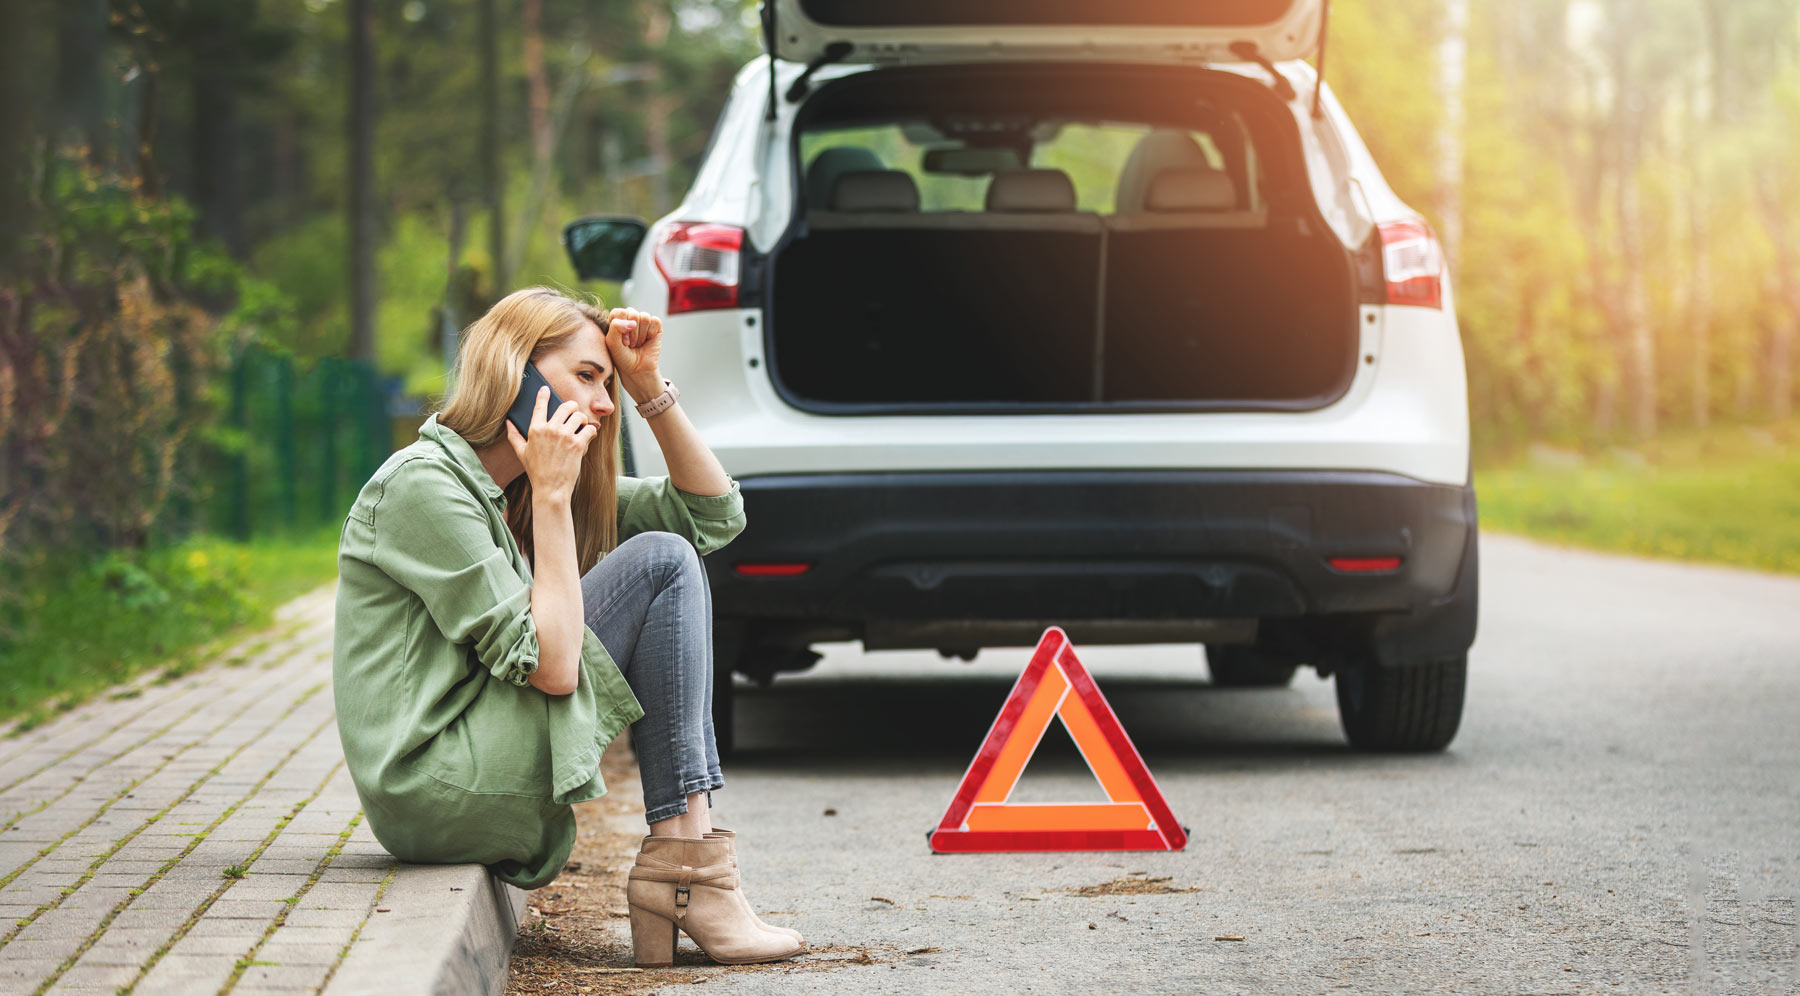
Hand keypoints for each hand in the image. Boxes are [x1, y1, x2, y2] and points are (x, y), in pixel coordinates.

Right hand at [504, 385, 595, 501]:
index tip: (546, 389)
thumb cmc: (536, 471)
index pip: (540, 405)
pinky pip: (589, 429)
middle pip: (566, 406)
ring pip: (579, 416)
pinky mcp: (578, 444)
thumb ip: (514, 435)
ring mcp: (564, 436)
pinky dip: (590, 432)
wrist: (550, 488)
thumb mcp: (521, 452)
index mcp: (535, 429)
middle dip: (571, 408)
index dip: (543, 394)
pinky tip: (588, 436)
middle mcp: (550, 429)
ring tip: (580, 427)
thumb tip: (508, 422)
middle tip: (572, 413)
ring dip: (581, 420)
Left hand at [604, 307, 663, 394]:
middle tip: (630, 344)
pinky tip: (647, 340)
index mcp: (617, 319)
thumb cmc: (621, 356)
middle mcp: (630, 318)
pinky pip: (655, 321)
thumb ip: (615, 327)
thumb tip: (633, 322)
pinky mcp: (656, 326)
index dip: (620, 327)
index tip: (621, 341)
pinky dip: (651, 333)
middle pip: (633, 314)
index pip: (619, 312)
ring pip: (644, 317)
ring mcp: (643, 321)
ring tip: (638, 343)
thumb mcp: (611, 342)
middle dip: (631, 333)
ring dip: (641, 335)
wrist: (637, 369)